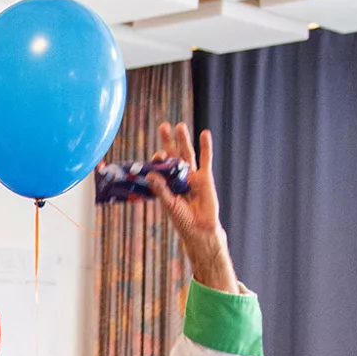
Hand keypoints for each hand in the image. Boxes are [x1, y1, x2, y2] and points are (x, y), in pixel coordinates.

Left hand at [146, 123, 235, 292]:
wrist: (200, 229)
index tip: (155, 155)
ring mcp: (192, 176)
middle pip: (172, 155)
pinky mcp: (205, 177)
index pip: (160, 167)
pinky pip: (205, 159)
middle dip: (168, 141)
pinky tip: (204, 134)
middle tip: (163, 126)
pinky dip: (206, 147)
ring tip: (180, 126)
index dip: (157, 160)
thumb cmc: (182, 220)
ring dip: (184, 140)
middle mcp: (177, 177)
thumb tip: (150, 174)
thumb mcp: (169, 205)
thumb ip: (160, 189)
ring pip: (187, 154)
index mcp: (166, 184)